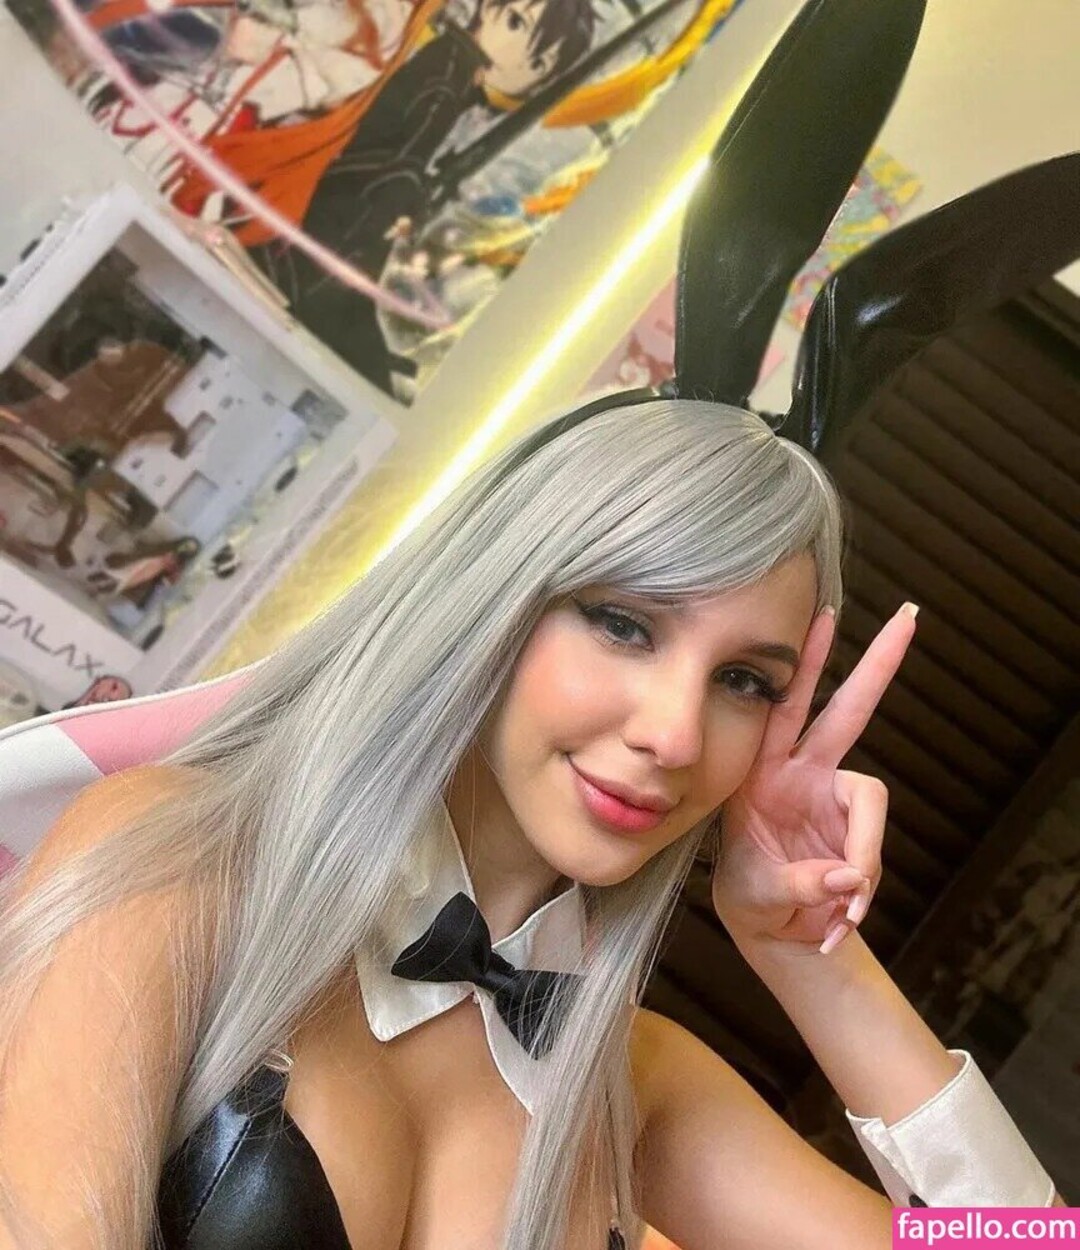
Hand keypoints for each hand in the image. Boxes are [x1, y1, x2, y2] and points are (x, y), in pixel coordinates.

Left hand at [711, 602, 917, 956]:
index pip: (787, 709)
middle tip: (908, 618)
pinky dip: (861, 897)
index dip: (809, 667)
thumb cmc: (749, 896)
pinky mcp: (857, 833)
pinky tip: (838, 926)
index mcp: (763, 772)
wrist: (769, 930)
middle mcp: (804, 776)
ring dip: (860, 868)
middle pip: (849, 713)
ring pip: (870, 815)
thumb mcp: (757, 894)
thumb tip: (852, 876)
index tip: (826, 615)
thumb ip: (799, 884)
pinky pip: (872, 859)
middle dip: (878, 667)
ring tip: (838, 915)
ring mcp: (835, 802)